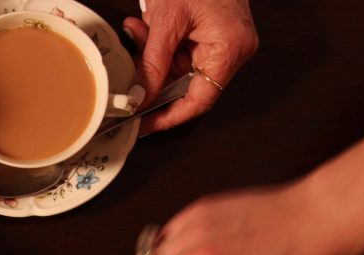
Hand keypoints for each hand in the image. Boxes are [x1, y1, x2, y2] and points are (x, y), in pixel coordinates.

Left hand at [124, 0, 257, 133]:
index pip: (199, 101)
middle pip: (186, 84)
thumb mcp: (167, 19)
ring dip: (154, 54)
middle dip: (154, 75)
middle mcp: (233, 49)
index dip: (168, 116)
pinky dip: (161, 42)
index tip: (143, 125)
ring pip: (179, 67)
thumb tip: (141, 97)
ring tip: (140, 30)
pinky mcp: (212, 33)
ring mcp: (224, 41)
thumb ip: (152, 63)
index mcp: (230, 48)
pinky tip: (146, 24)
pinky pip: (182, 49)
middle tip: (131, 74)